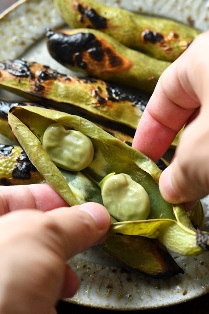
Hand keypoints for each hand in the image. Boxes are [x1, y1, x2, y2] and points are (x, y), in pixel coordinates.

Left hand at [0, 184, 109, 313]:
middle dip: (60, 231)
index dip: (48, 196)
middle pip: (26, 227)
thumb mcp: (39, 238)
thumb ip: (69, 221)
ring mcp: (3, 273)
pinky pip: (34, 282)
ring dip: (59, 259)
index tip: (80, 206)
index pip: (15, 195)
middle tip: (87, 233)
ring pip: (32, 256)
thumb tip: (97, 215)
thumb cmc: (3, 280)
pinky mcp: (11, 298)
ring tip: (74, 268)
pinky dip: (52, 282)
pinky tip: (64, 290)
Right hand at [133, 30, 208, 203]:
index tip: (143, 158)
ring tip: (196, 189)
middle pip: (194, 114)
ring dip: (204, 161)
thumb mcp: (203, 151)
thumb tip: (171, 190)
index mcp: (205, 58)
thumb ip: (182, 173)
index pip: (166, 95)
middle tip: (172, 183)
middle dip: (180, 154)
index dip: (151, 131)